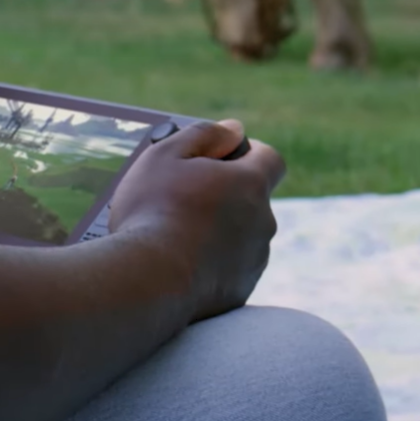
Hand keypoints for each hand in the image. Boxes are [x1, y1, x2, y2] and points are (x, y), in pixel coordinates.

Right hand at [105, 120, 283, 320]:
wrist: (148, 282)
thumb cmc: (153, 212)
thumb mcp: (166, 156)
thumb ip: (204, 134)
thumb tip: (234, 129)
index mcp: (251, 184)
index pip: (271, 159)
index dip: (250, 154)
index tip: (223, 157)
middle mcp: (263, 221)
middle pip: (253, 199)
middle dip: (227, 195)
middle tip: (185, 198)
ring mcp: (255, 259)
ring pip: (243, 235)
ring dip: (221, 230)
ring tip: (176, 235)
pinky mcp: (241, 290)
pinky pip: (232, 268)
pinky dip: (214, 263)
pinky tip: (180, 264)